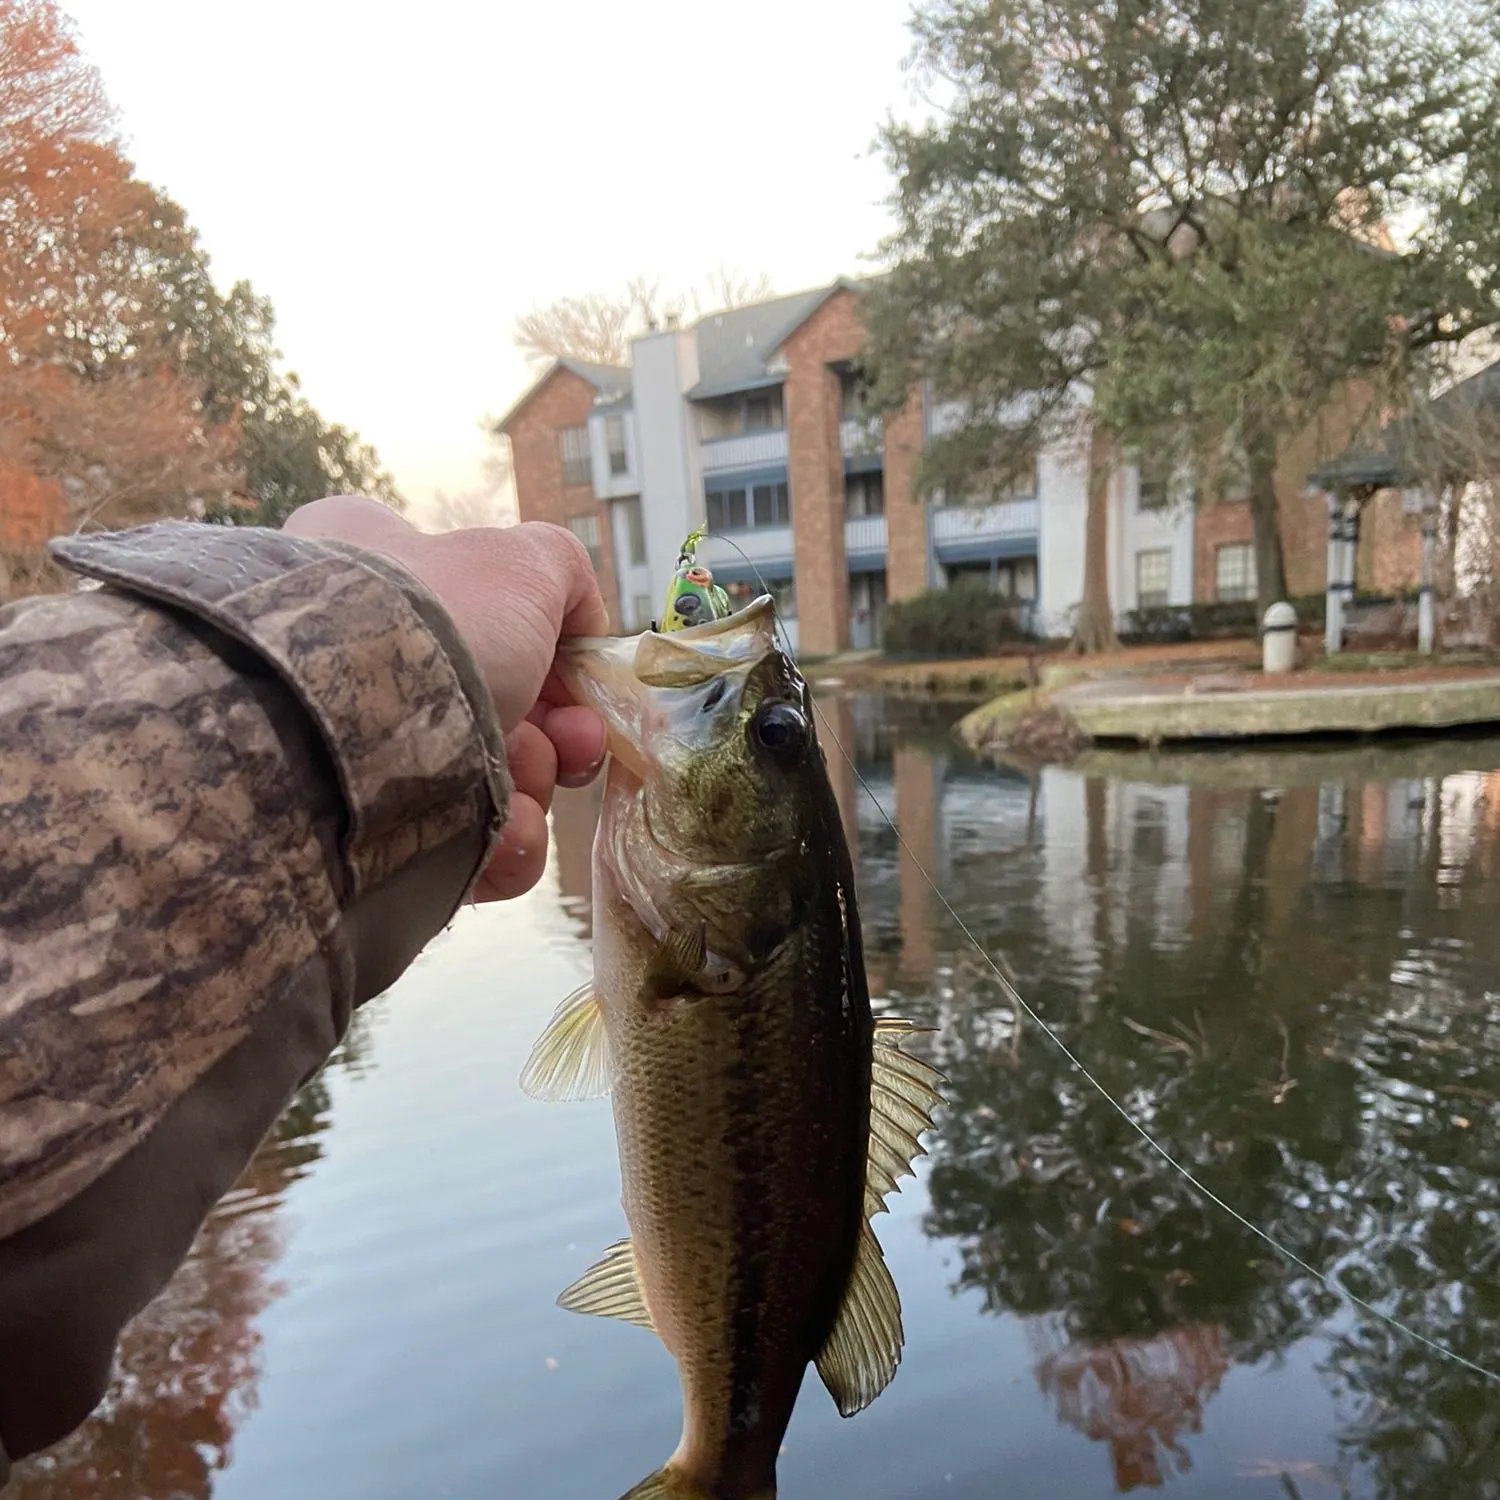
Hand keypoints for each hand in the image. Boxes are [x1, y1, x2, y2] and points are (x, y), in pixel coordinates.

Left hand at [282, 496, 608, 901]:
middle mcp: (358, 656)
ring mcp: (361, 750)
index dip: (545, 652)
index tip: (578, 685)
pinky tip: (505, 833)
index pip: (473, 606)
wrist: (348, 727)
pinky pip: (464, 846)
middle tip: (571, 745)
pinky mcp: (371, 832)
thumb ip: (560, 568)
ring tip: (521, 783)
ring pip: (488, 779)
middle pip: (498, 706)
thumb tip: (579, 618)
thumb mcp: (519, 563)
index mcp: (372, 570)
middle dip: (552, 736)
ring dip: (531, 788)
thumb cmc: (435, 621)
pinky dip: (502, 844)